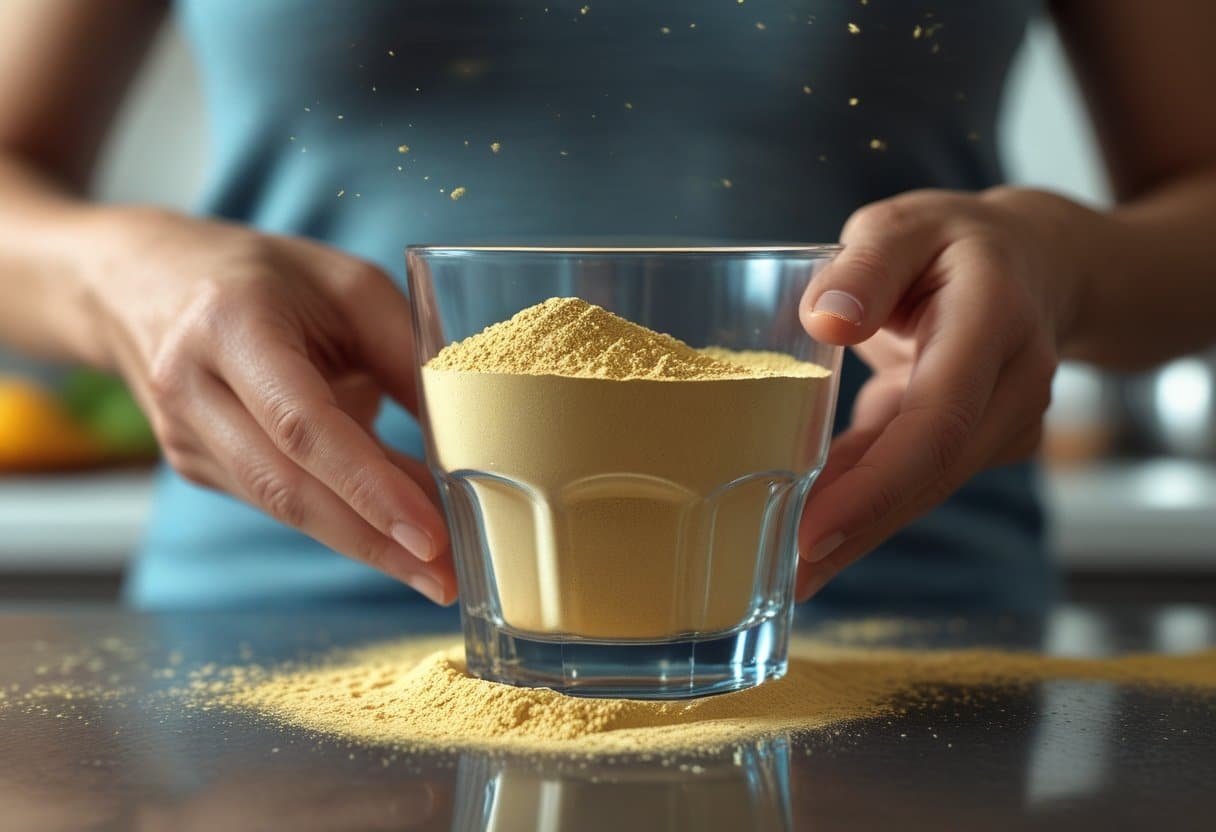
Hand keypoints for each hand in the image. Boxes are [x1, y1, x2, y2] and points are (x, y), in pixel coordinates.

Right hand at [83, 209, 453, 603]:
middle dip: (373, 542)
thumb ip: (405, 352)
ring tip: (436, 567)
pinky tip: (391, 532)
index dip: (368, 486)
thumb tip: (465, 434)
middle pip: (288, 487)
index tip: (429, 535)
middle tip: (447, 578)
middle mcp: (192, 386)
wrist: (146, 281)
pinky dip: (339, 520)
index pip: (303, 425)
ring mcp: (184, 435)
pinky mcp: (195, 465)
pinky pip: (277, 502)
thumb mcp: (348, 287)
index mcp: (230, 325)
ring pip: (283, 507)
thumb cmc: (266, 277)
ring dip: (364, 542)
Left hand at [795, 187, 1089, 600]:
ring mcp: (1005, 421)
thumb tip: (825, 321)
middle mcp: (1013, 382)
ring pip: (925, 487)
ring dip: (858, 530)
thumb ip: (867, 264)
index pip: (937, 421)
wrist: (1035, 265)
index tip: (814, 533)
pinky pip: (917, 477)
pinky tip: (814, 532)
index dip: (877, 486)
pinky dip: (866, 505)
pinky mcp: (980, 441)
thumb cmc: (954, 243)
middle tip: (787, 581)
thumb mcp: (906, 225)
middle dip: (858, 531)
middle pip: (933, 473)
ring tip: (789, 573)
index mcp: (993, 320)